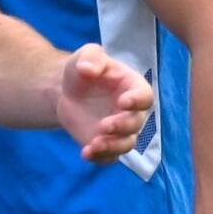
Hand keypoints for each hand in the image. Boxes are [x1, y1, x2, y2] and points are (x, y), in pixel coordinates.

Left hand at [57, 43, 153, 162]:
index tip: (122, 102)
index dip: (137, 101)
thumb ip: (91, 57)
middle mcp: (132, 112)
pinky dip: (100, 158)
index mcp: (133, 88)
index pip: (145, 97)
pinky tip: (86, 153)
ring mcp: (120, 131)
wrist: (67, 91)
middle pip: (136, 124)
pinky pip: (110, 156)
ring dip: (112, 147)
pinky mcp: (107, 144)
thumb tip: (88, 69)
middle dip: (122, 126)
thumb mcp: (86, 55)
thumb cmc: (84, 69)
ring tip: (93, 145)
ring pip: (126, 144)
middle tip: (103, 126)